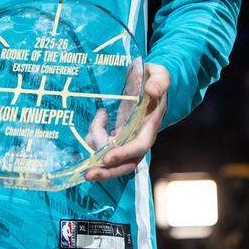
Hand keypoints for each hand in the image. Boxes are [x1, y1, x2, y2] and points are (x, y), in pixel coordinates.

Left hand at [85, 63, 168, 181]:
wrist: (151, 82)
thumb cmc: (155, 78)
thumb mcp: (160, 74)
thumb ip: (159, 81)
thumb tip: (152, 91)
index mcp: (150, 125)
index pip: (139, 147)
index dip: (123, 154)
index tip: (106, 158)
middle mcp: (140, 137)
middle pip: (126, 164)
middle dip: (107, 171)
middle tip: (88, 174)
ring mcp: (129, 139)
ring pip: (112, 158)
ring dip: (97, 148)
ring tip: (95, 124)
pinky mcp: (120, 137)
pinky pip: (105, 146)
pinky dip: (96, 138)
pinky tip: (99, 119)